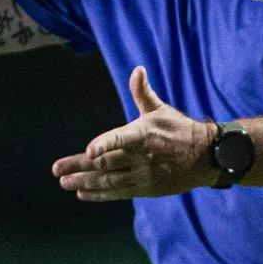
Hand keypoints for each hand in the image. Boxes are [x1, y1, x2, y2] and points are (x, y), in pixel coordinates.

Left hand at [52, 66, 216, 201]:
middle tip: (57, 170)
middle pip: (106, 163)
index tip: (88, 150)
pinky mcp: (146, 188)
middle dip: (79, 167)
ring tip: (65, 182)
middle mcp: (142, 156)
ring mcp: (144, 175)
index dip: (104, 144)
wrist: (205, 157)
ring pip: (109, 180)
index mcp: (144, 134)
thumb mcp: (161, 109)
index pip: (121, 139)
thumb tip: (137, 69)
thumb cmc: (179, 129)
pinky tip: (83, 193)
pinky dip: (100, 193)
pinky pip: (119, 192)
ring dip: (84, 182)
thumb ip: (143, 92)